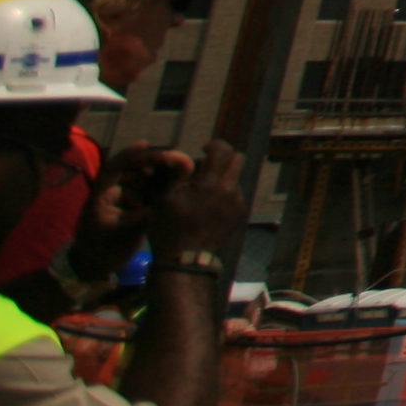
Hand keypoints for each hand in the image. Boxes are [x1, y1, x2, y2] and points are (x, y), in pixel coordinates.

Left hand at [68, 147, 191, 282]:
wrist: (93, 268)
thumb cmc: (102, 251)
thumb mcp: (124, 234)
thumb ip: (146, 216)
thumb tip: (170, 200)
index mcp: (100, 196)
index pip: (112, 168)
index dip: (128, 154)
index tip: (145, 144)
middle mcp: (109, 193)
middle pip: (130, 169)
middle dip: (150, 163)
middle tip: (172, 161)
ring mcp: (119, 199)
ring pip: (140, 179)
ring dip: (157, 175)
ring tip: (178, 173)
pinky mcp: (129, 207)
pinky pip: (145, 191)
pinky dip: (158, 188)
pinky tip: (174, 187)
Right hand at [143, 142, 249, 264]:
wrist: (187, 260)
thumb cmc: (170, 229)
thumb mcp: (166, 199)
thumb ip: (180, 174)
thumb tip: (187, 156)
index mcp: (210, 184)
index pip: (223, 151)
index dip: (215, 145)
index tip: (204, 148)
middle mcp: (229, 190)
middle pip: (237, 160)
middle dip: (223, 158)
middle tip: (206, 166)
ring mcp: (237, 203)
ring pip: (236, 177)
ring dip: (223, 176)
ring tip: (203, 190)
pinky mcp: (239, 214)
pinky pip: (236, 194)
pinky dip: (225, 192)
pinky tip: (209, 204)